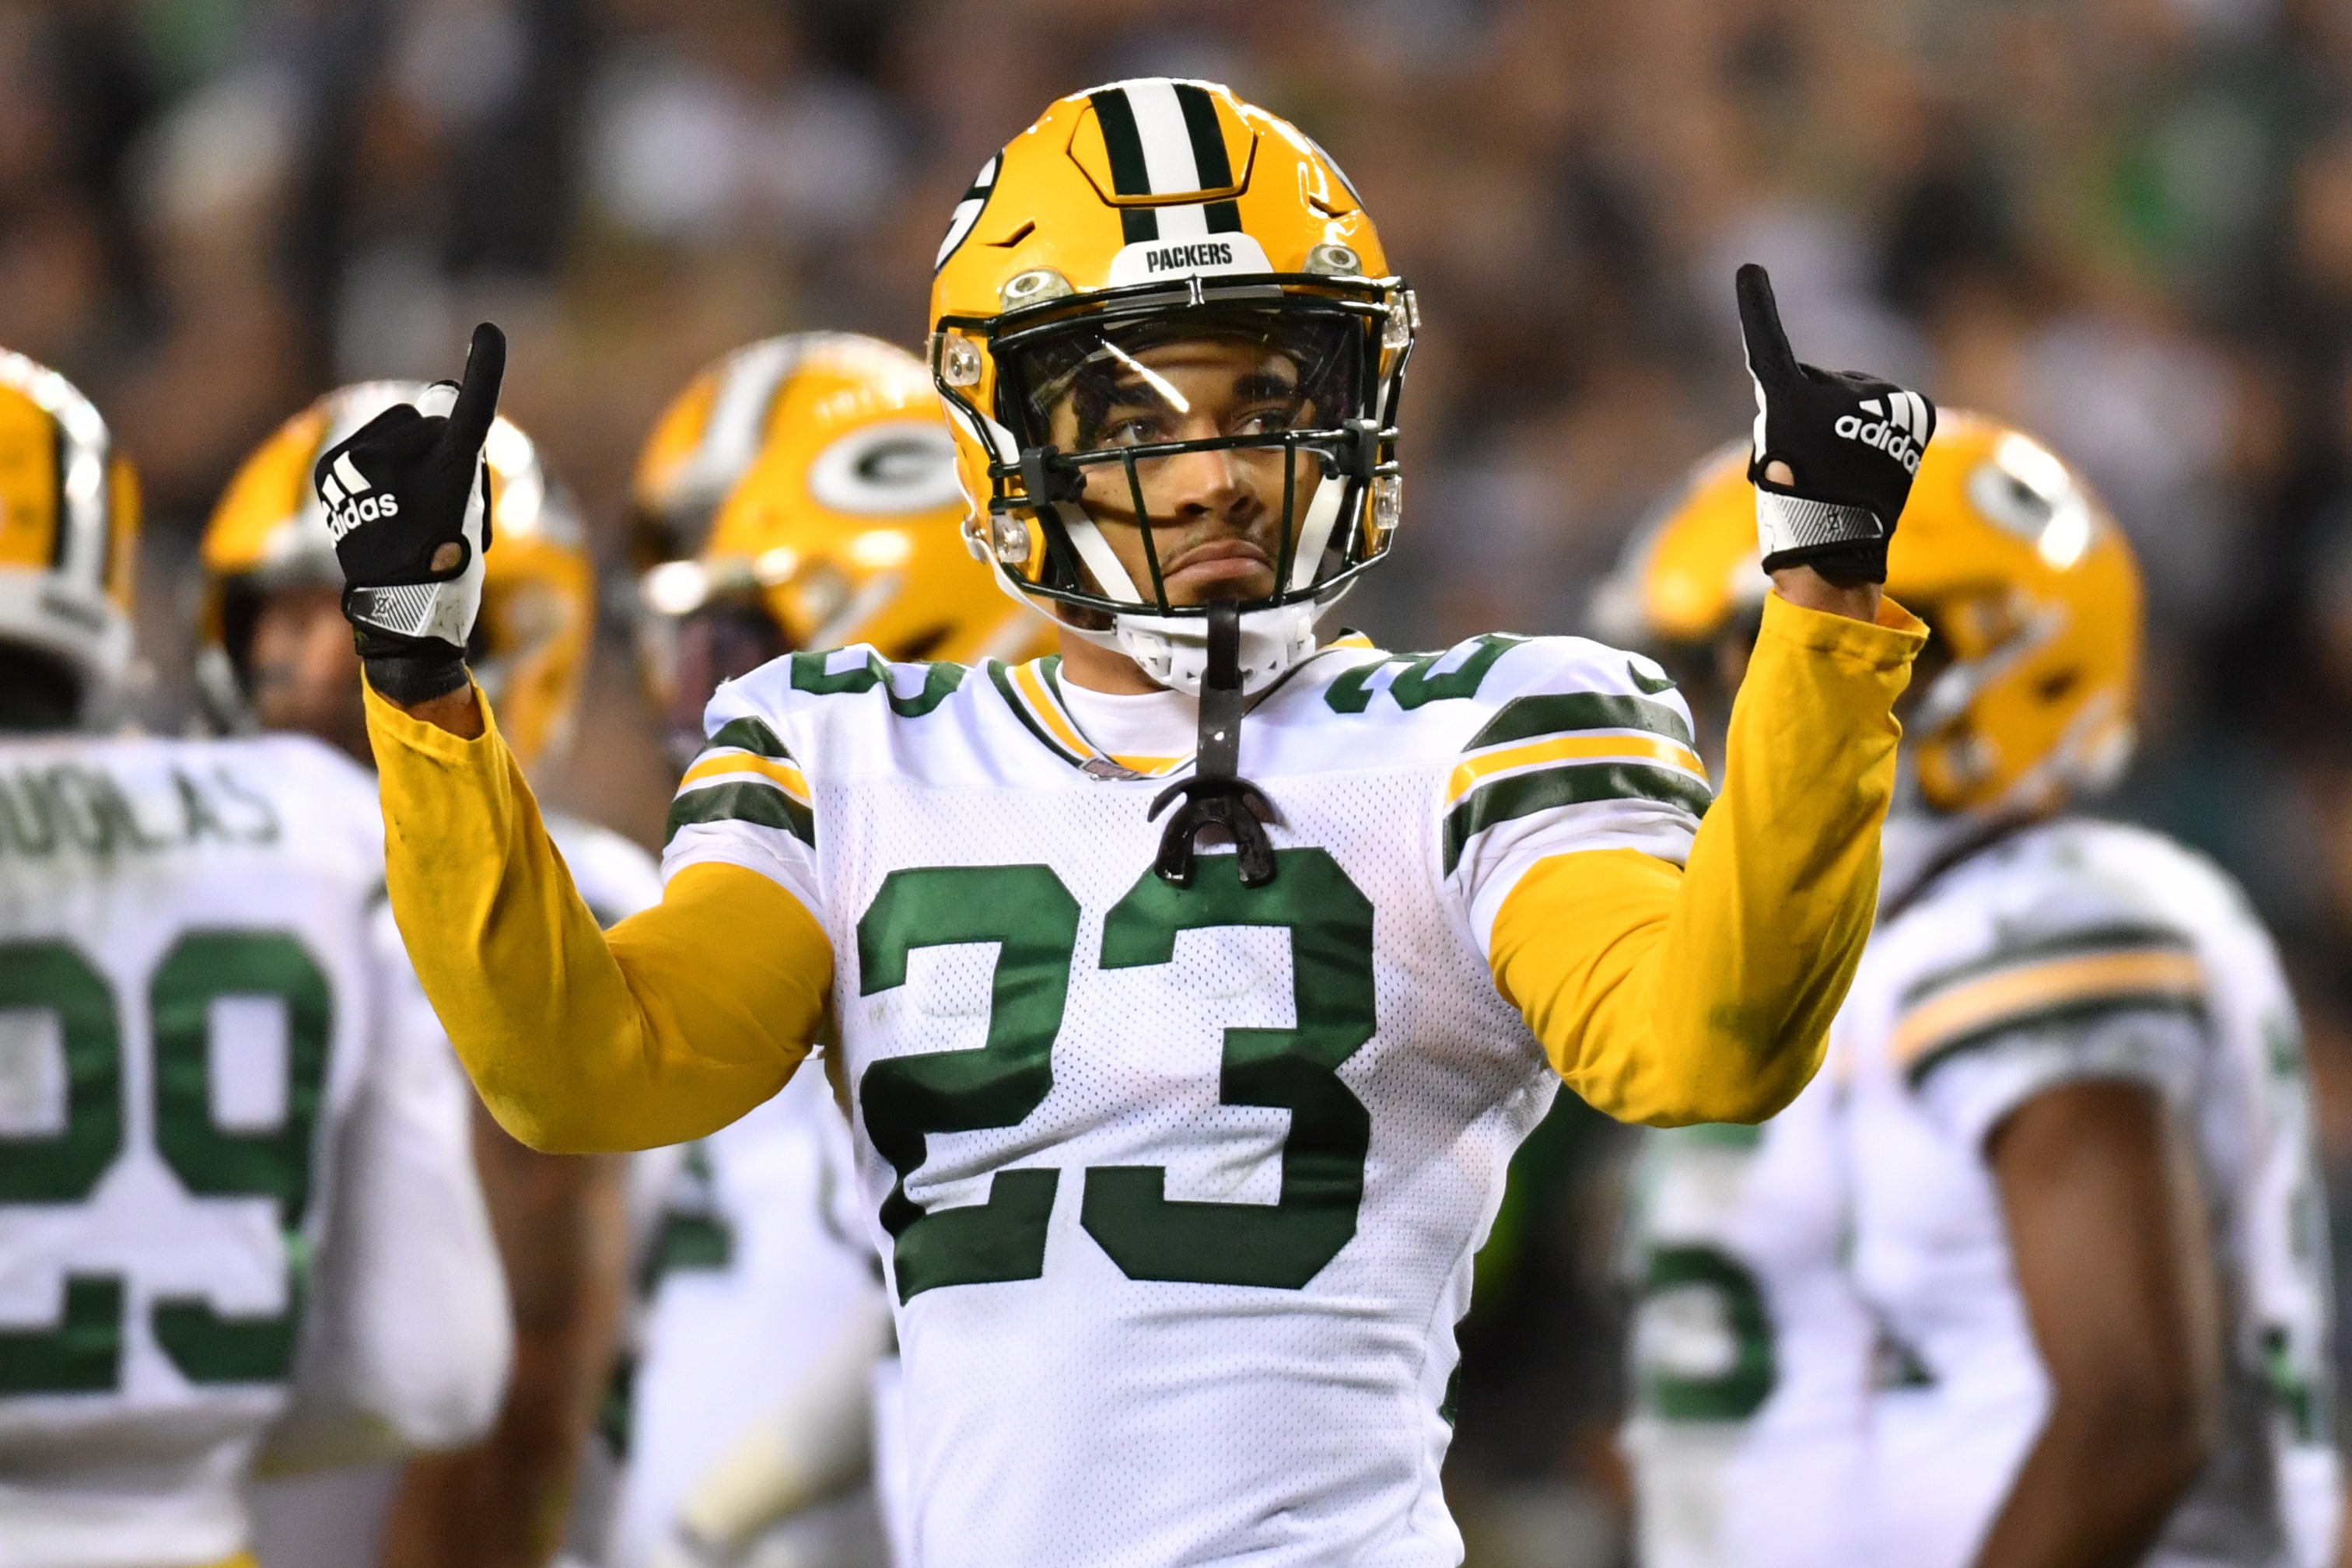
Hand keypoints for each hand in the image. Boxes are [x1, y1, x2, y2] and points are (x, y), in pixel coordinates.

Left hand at [318, 322, 504, 702]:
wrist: (398, 602)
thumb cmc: (447, 555)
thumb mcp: (471, 500)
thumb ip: (464, 442)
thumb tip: (441, 390)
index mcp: (444, 479)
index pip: (468, 417)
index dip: (484, 375)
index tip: (489, 332)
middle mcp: (397, 468)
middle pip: (430, 424)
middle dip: (439, 450)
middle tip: (440, 502)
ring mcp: (356, 468)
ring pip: (398, 430)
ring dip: (406, 455)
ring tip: (407, 504)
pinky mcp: (329, 470)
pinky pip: (368, 443)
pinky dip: (377, 462)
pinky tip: (380, 500)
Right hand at [1736, 264, 1933, 582]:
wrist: (1837, 547)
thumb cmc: (1795, 509)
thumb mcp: (1774, 455)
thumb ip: (1795, 414)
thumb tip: (1831, 400)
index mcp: (1786, 402)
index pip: (1767, 347)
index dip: (1756, 309)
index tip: (1749, 272)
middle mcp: (1830, 390)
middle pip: (1820, 385)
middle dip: (1818, 413)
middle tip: (1812, 460)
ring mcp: (1873, 399)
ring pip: (1859, 397)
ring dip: (1854, 425)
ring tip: (1847, 468)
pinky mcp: (1911, 410)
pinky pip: (1896, 408)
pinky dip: (1891, 429)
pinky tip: (1881, 459)